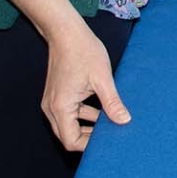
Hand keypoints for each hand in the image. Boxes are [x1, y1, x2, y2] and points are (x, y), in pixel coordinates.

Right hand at [41, 20, 129, 151]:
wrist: (66, 32)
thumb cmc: (84, 51)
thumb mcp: (102, 78)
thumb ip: (112, 103)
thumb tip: (124, 121)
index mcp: (61, 107)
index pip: (71, 141)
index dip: (89, 145)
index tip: (108, 138)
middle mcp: (51, 108)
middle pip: (67, 136)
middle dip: (88, 137)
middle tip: (110, 133)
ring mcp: (52, 102)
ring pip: (68, 125)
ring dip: (87, 125)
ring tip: (110, 119)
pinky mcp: (56, 95)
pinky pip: (69, 113)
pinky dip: (83, 115)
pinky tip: (102, 108)